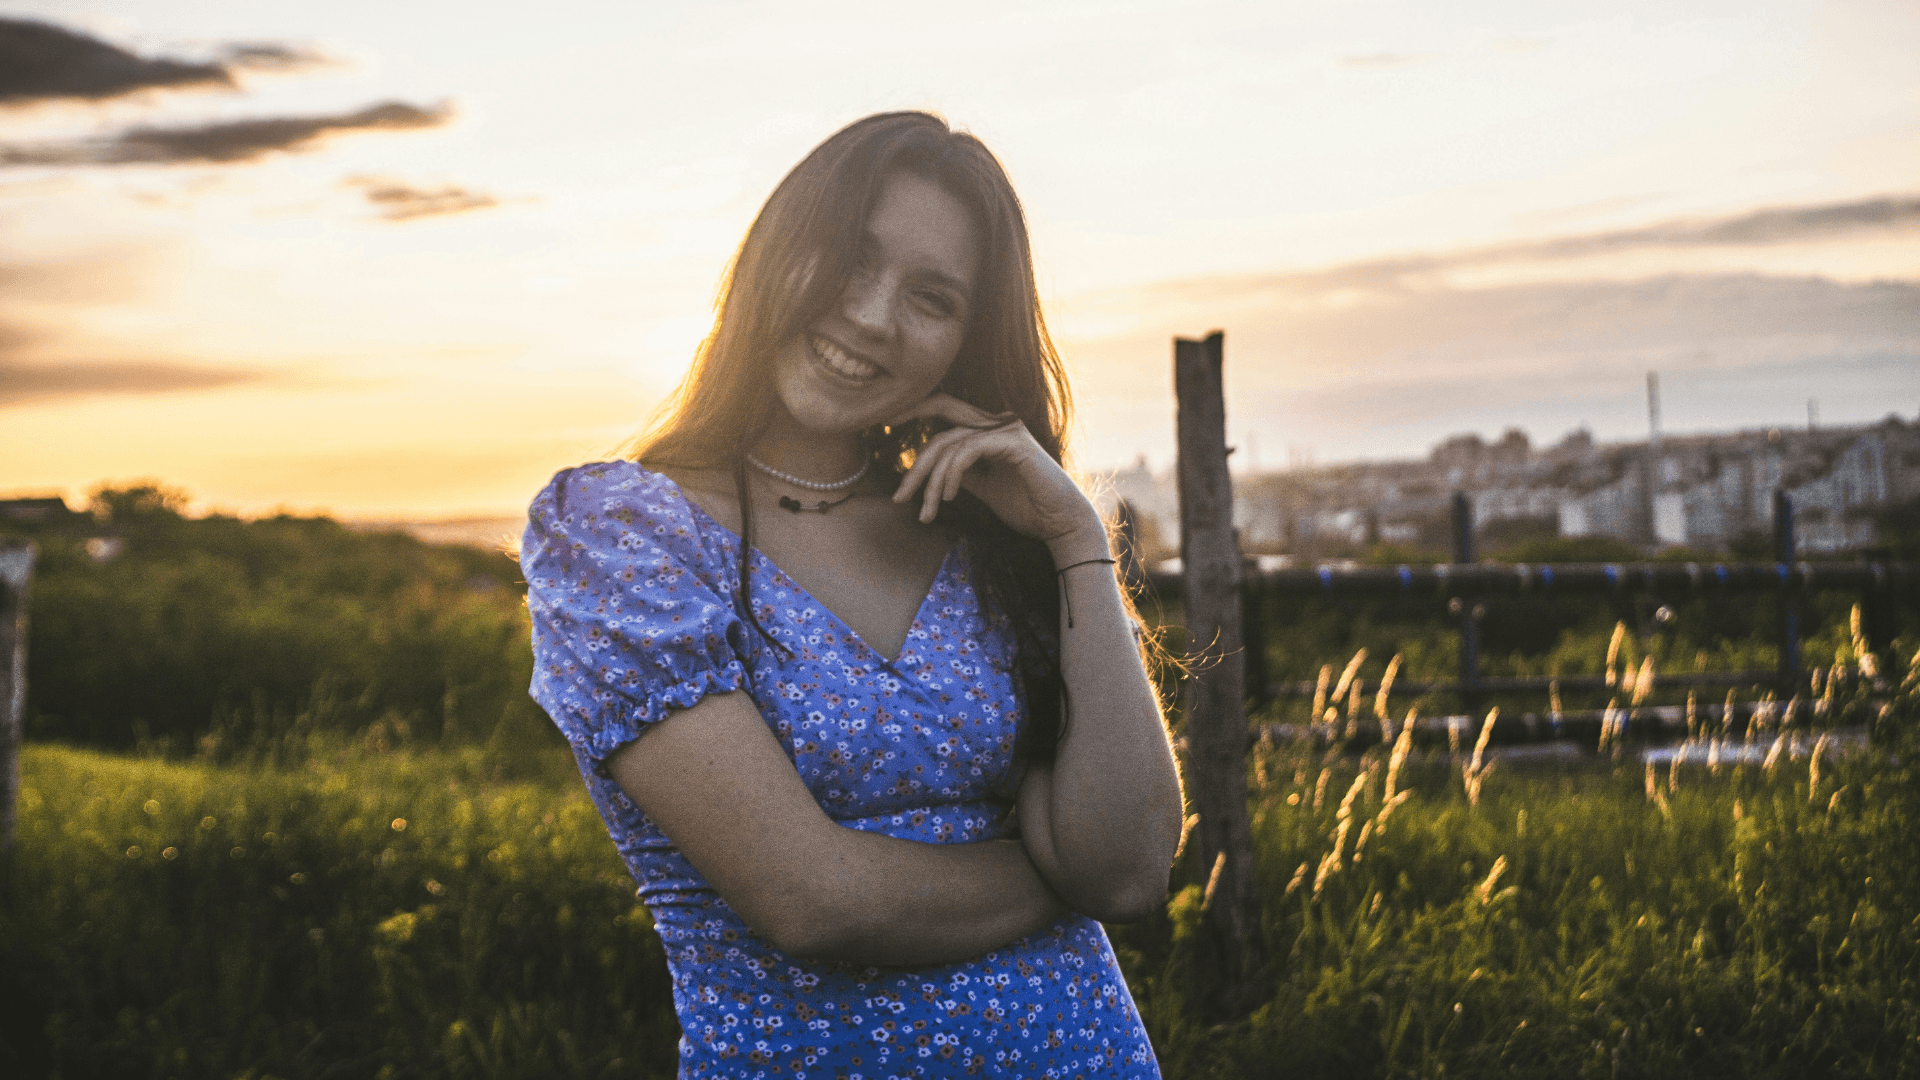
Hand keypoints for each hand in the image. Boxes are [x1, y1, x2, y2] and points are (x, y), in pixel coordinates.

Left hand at [889, 393, 1103, 555]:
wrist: (1062, 524)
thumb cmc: (1028, 508)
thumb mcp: (984, 488)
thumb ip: (962, 473)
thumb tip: (935, 472)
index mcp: (989, 429)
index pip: (944, 410)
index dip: (913, 411)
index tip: (886, 429)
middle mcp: (997, 422)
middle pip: (940, 423)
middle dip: (915, 460)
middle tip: (897, 495)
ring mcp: (1006, 429)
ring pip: (949, 443)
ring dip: (931, 482)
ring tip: (926, 513)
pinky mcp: (1013, 442)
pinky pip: (967, 451)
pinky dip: (952, 475)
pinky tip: (947, 499)